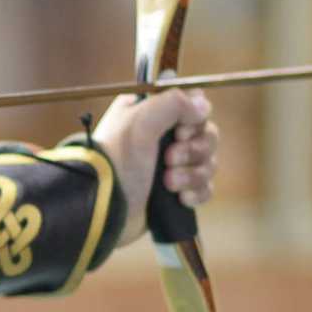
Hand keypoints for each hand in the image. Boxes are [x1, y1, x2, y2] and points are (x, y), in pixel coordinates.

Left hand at [92, 89, 218, 246]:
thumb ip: (174, 103)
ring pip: (208, 162)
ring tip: (168, 183)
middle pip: (206, 134)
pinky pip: (205, 187)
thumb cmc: (116, 160)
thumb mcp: (140, 121)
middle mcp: (162, 136)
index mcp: (150, 112)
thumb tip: (203, 106)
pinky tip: (180, 198)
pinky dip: (197, 192)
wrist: (104, 208)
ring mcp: (170, 165)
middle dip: (193, 150)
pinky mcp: (175, 192)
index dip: (194, 120)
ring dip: (192, 174)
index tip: (179, 132)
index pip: (194, 106)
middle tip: (169, 159)